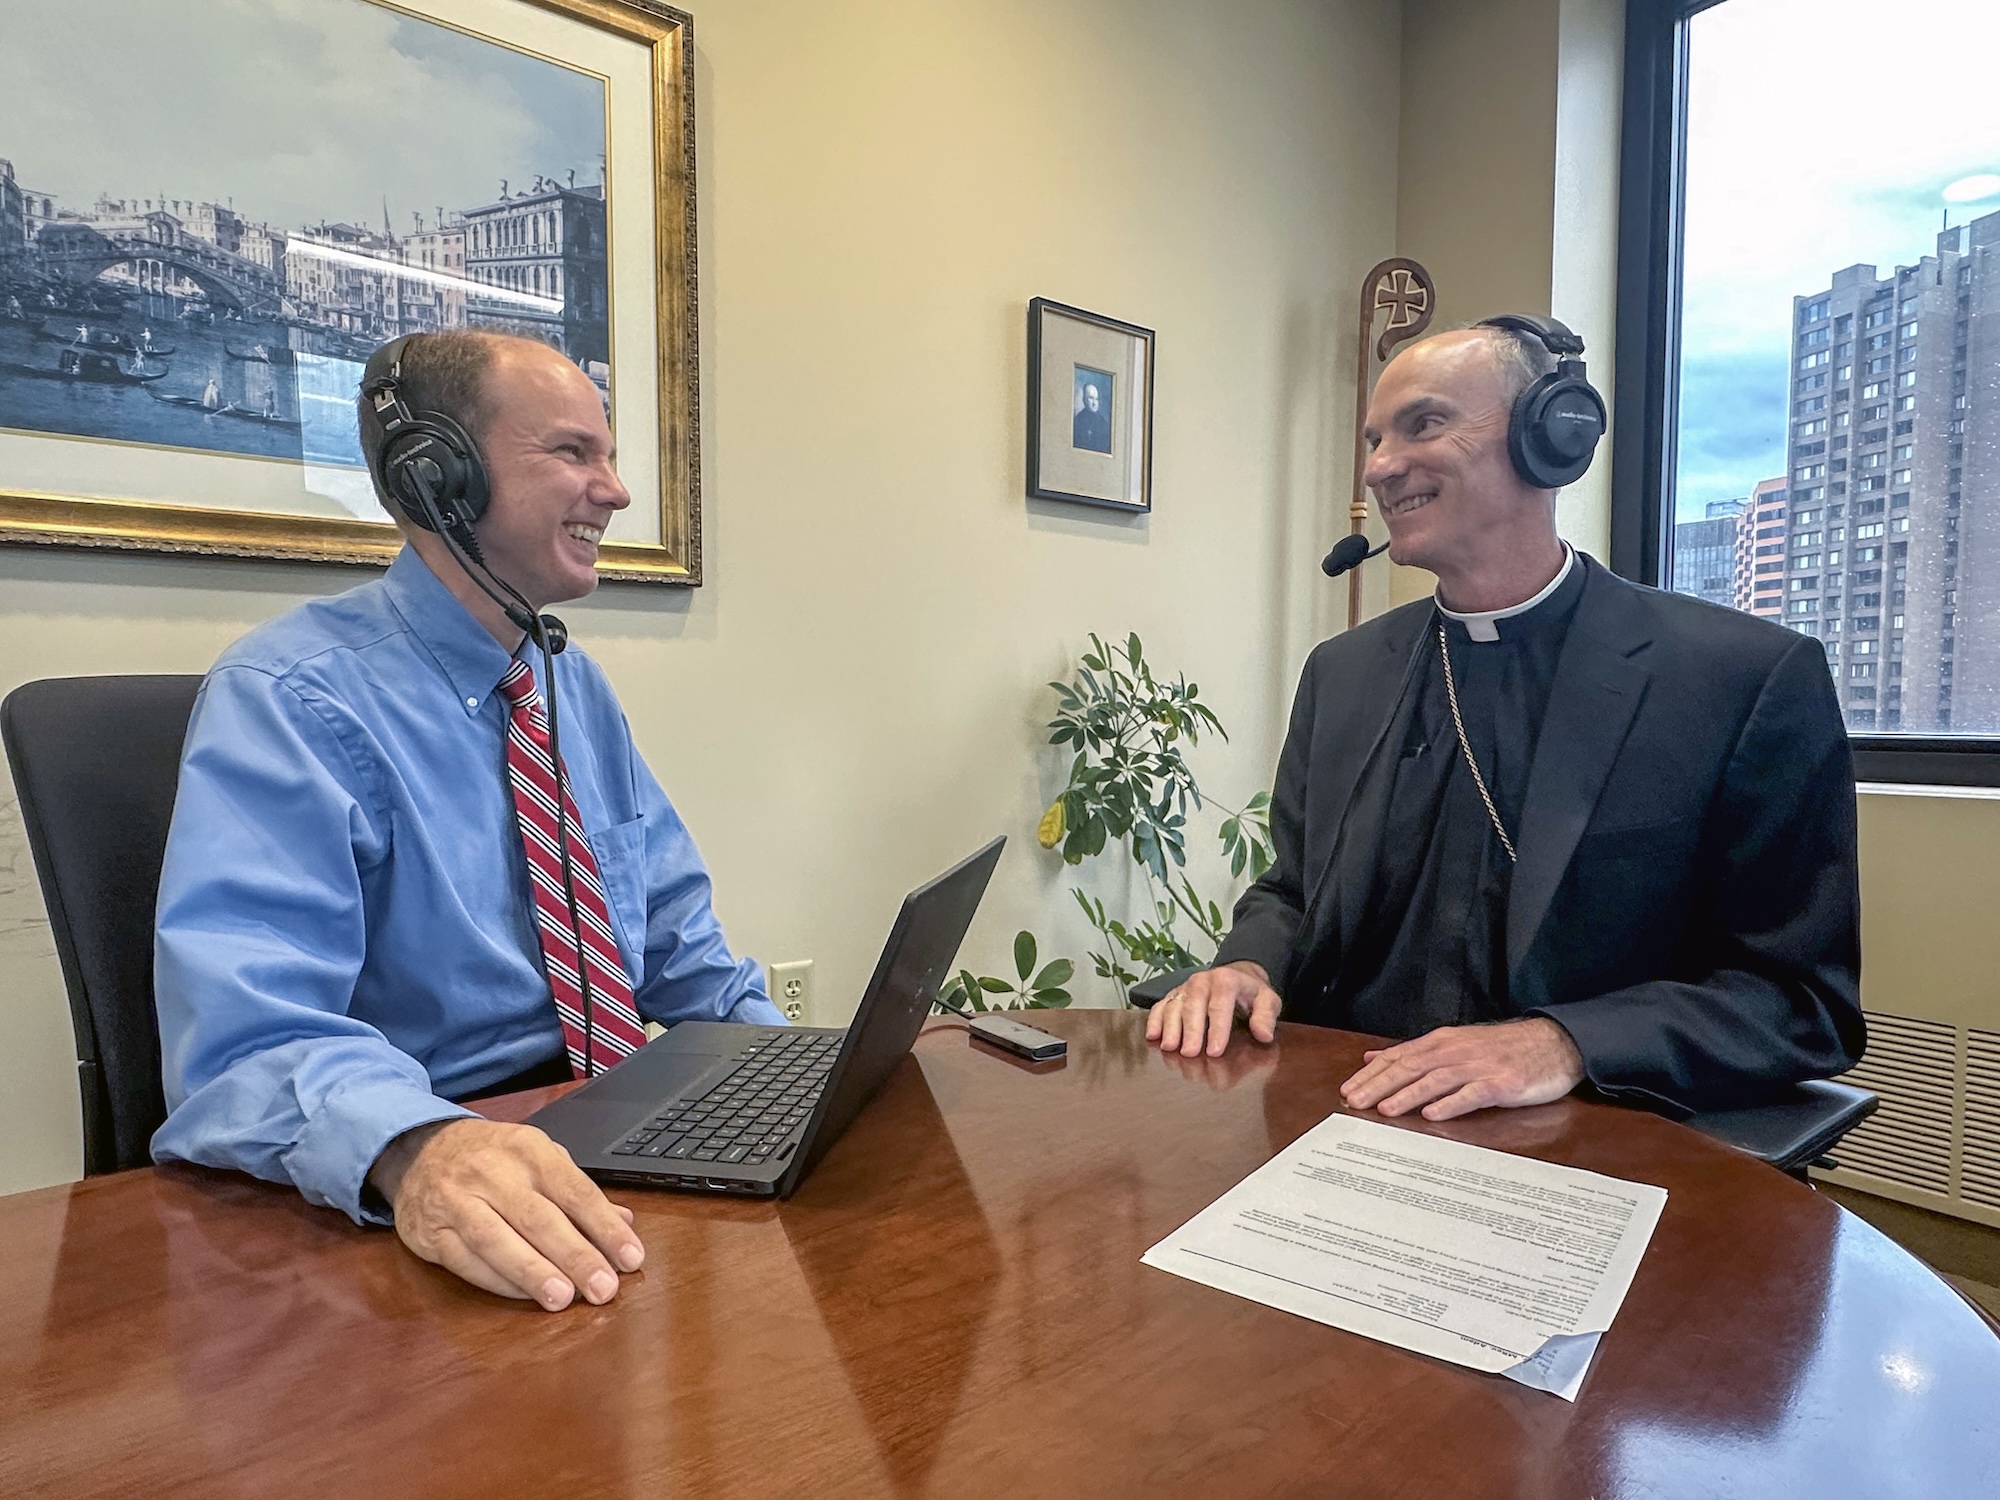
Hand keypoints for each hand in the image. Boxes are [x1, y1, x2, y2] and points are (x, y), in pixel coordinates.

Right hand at [369, 1117, 644, 1311]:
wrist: (419, 1150)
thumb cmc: (492, 1158)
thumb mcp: (538, 1159)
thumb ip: (578, 1192)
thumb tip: (625, 1223)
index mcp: (528, 1149)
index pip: (574, 1190)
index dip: (604, 1227)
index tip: (631, 1257)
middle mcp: (492, 1172)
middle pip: (538, 1218)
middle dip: (575, 1255)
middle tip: (604, 1288)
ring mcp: (457, 1201)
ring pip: (496, 1240)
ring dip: (533, 1273)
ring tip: (564, 1299)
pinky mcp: (431, 1233)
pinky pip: (467, 1261)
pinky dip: (498, 1281)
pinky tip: (526, 1296)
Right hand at [1144, 961, 1281, 1057]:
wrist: (1236, 974)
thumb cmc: (1251, 993)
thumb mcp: (1267, 1000)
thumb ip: (1266, 1016)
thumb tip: (1263, 1034)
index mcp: (1226, 980)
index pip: (1220, 1006)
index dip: (1217, 1029)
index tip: (1215, 1052)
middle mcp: (1202, 981)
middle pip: (1193, 1007)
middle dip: (1191, 1031)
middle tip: (1189, 1054)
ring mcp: (1185, 987)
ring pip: (1174, 1006)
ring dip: (1170, 1027)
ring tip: (1170, 1047)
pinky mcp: (1174, 994)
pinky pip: (1161, 1005)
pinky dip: (1154, 1020)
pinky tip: (1152, 1036)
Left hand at [1339, 1018, 1584, 1121]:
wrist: (1554, 1043)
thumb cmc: (1503, 1048)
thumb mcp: (1455, 1044)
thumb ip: (1415, 1053)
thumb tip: (1373, 1058)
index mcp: (1442, 1042)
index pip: (1398, 1057)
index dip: (1371, 1074)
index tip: (1347, 1090)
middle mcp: (1456, 1051)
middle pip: (1410, 1067)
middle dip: (1379, 1085)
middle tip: (1354, 1102)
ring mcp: (1479, 1066)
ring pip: (1436, 1080)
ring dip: (1408, 1095)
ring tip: (1384, 1110)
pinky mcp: (1502, 1083)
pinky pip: (1473, 1094)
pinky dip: (1451, 1104)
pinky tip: (1434, 1115)